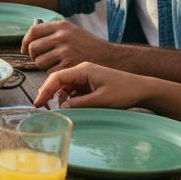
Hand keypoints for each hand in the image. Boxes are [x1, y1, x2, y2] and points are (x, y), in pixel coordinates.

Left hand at [21, 19, 110, 70]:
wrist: (110, 57)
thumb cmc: (89, 45)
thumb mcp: (73, 31)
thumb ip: (54, 32)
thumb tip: (31, 38)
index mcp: (62, 26)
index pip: (34, 31)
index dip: (25, 41)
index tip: (24, 48)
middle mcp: (62, 37)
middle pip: (33, 47)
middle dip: (33, 56)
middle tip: (40, 59)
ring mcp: (65, 51)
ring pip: (39, 62)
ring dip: (43, 66)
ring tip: (55, 64)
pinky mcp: (68, 65)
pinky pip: (50, 71)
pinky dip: (54, 73)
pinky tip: (64, 69)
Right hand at [32, 62, 154, 109]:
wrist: (142, 89)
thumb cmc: (124, 92)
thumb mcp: (101, 100)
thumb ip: (79, 104)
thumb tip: (61, 107)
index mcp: (83, 69)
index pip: (57, 77)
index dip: (45, 90)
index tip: (38, 104)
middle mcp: (82, 70)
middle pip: (58, 80)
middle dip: (49, 93)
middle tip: (43, 108)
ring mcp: (86, 76)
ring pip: (65, 86)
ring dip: (61, 97)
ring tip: (62, 110)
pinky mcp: (90, 83)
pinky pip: (74, 89)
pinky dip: (70, 98)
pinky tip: (72, 106)